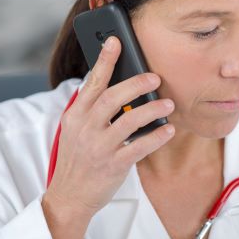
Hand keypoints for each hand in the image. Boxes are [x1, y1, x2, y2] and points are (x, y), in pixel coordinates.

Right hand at [45, 35, 175, 219]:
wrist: (69, 197)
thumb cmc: (78, 159)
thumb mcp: (75, 130)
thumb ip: (91, 110)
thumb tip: (118, 87)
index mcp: (76, 115)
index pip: (92, 82)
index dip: (105, 60)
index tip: (116, 41)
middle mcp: (86, 128)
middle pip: (113, 97)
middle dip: (137, 84)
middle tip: (155, 78)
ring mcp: (99, 147)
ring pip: (130, 121)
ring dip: (152, 109)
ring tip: (169, 104)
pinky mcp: (113, 165)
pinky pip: (139, 147)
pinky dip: (156, 137)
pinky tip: (168, 130)